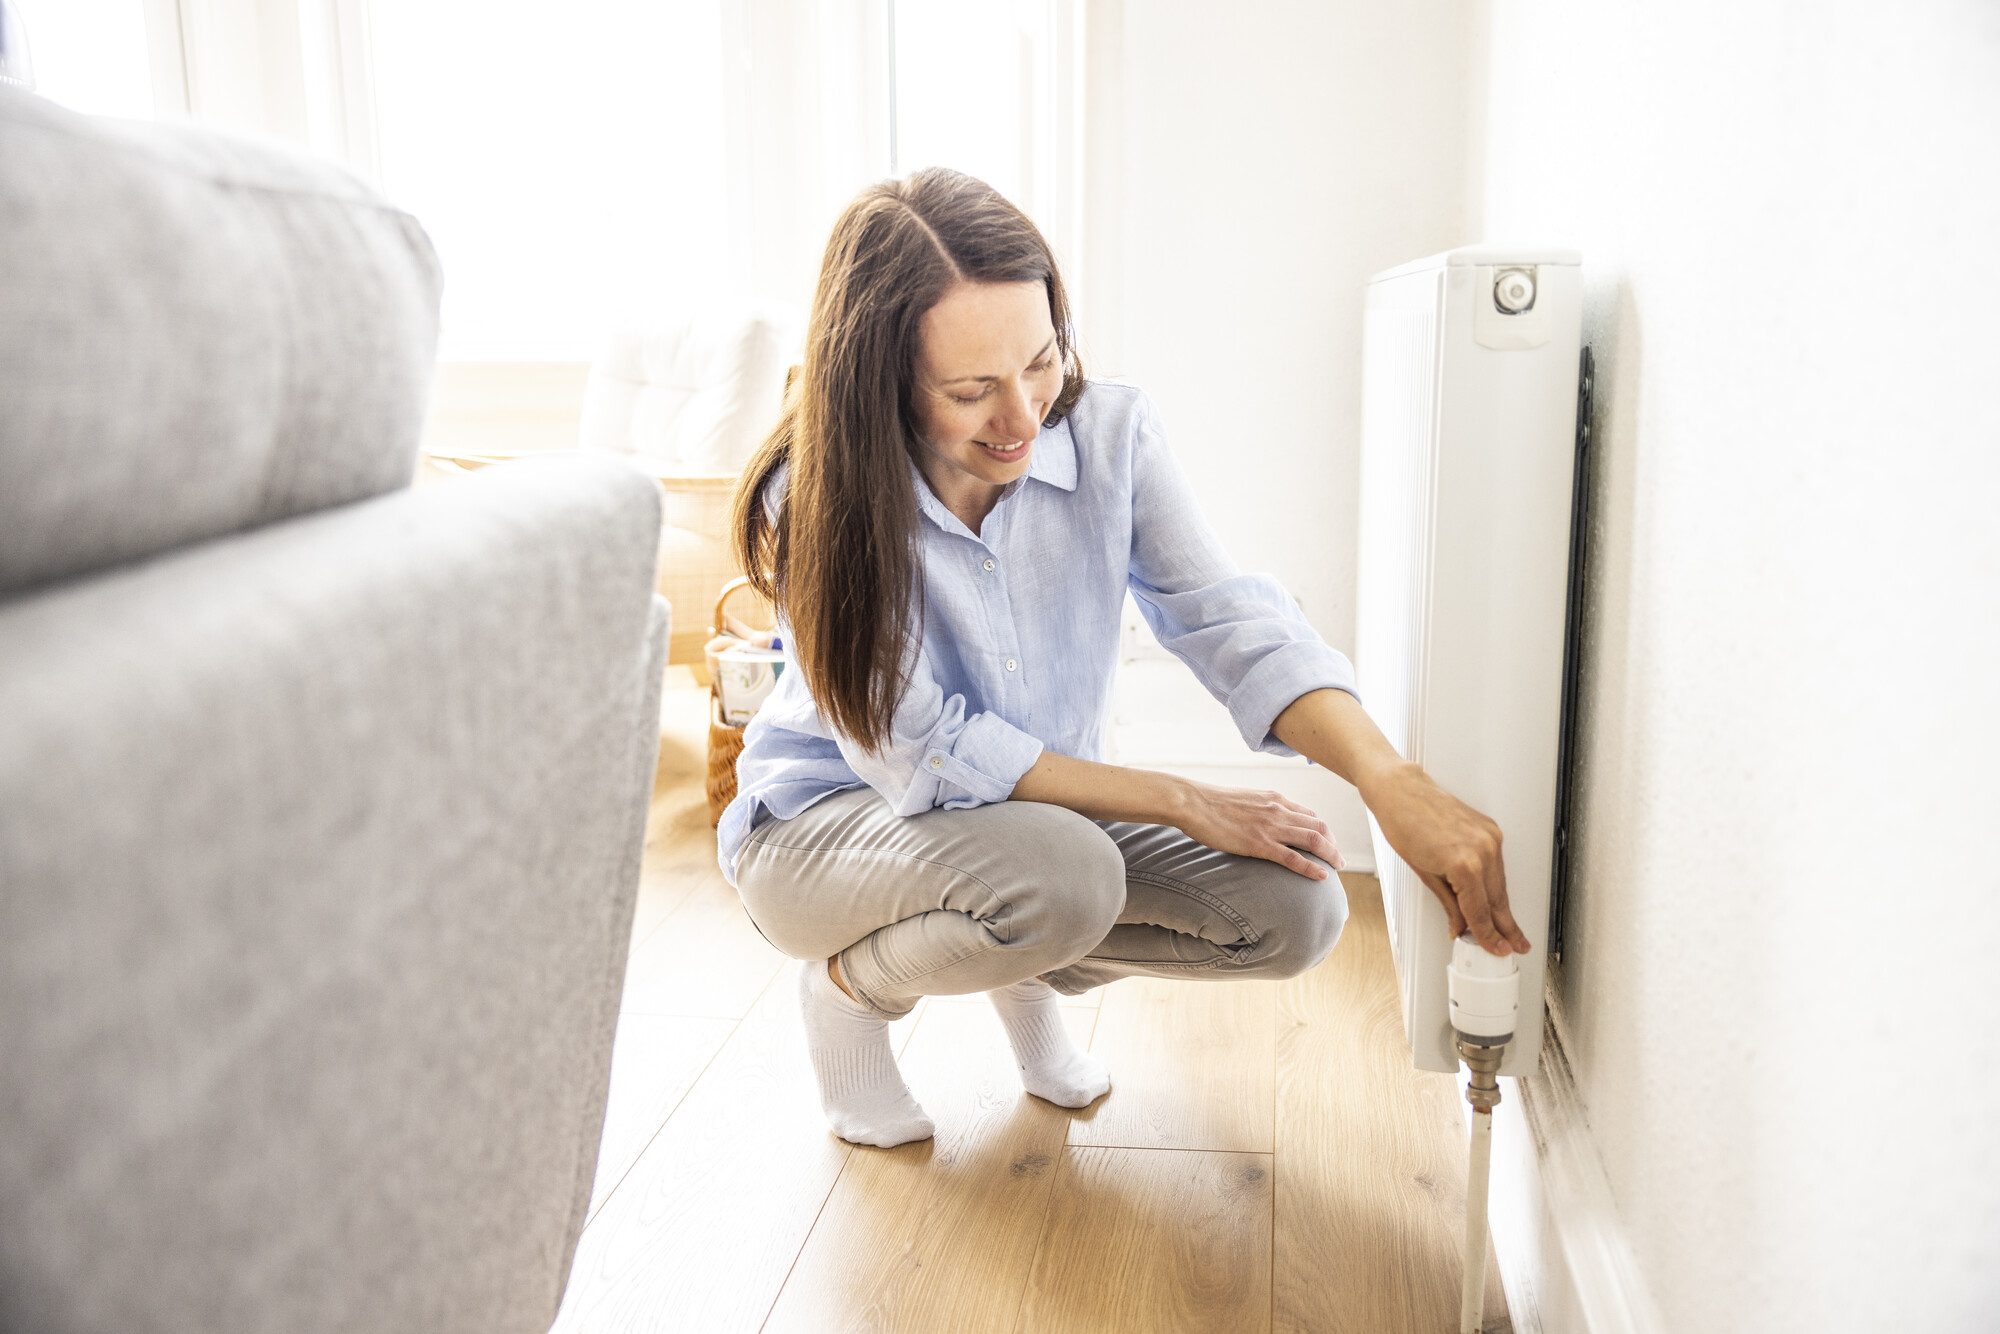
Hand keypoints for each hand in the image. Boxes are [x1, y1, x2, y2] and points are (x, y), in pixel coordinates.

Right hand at [1173, 780, 1343, 880]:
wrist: (1193, 802)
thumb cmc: (1211, 803)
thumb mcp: (1244, 799)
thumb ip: (1259, 807)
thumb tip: (1262, 819)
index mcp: (1275, 798)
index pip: (1309, 814)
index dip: (1323, 830)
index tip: (1327, 843)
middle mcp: (1278, 810)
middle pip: (1319, 827)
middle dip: (1333, 844)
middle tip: (1339, 859)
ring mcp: (1270, 827)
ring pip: (1313, 841)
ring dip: (1331, 855)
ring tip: (1338, 868)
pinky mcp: (1259, 843)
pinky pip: (1293, 858)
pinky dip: (1311, 867)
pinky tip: (1322, 876)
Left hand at [1362, 761, 1530, 955]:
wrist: (1402, 791)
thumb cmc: (1402, 824)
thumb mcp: (1423, 873)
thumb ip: (1448, 904)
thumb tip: (1460, 925)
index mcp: (1464, 865)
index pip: (1479, 911)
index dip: (1488, 935)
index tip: (1495, 948)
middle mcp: (1483, 850)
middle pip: (1497, 900)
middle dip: (1506, 926)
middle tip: (1516, 945)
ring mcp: (1490, 838)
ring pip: (1500, 883)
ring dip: (1503, 907)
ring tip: (1510, 929)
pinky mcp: (1491, 829)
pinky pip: (1498, 865)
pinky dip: (1496, 883)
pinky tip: (1497, 898)